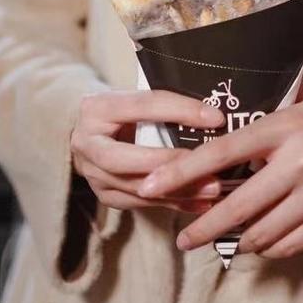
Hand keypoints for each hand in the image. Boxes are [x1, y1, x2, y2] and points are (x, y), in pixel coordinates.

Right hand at [71, 90, 224, 214]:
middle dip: (168, 164)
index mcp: (97, 108)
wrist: (90, 130)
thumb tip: (213, 115)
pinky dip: (173, 203)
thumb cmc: (122, 110)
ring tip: (212, 188)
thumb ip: (165, 106)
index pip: (143, 105)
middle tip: (206, 166)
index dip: (181, 111)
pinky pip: (141, 203)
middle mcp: (87, 143)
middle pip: (124, 158)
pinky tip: (200, 203)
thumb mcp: (135, 99)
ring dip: (176, 190)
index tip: (215, 118)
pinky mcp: (104, 194)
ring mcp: (92, 174)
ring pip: (135, 187)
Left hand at [137, 83, 302, 258]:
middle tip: (182, 239)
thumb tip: (226, 116)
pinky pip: (290, 245)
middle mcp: (297, 165)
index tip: (151, 185)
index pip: (222, 152)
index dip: (182, 172)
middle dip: (203, 227)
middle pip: (237, 206)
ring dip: (235, 241)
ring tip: (218, 239)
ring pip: (261, 232)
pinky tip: (256, 242)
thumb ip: (270, 114)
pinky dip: (268, 247)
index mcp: (285, 128)